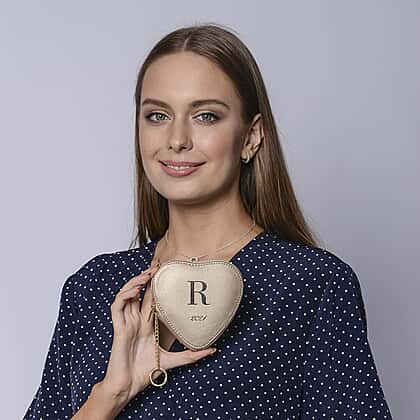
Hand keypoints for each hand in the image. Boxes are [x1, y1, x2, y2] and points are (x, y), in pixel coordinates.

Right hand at [101, 263, 216, 404]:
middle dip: (148, 277)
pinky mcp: (118, 328)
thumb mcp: (173, 360)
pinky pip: (117, 306)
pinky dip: (124, 295)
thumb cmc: (145, 372)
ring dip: (135, 282)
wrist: (128, 387)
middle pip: (140, 292)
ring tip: (147, 273)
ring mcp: (127, 322)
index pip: (152, 299)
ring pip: (127, 294)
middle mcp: (136, 319)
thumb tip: (213, 350)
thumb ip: (191, 355)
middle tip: (159, 264)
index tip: (170, 273)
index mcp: (147, 324)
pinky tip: (134, 289)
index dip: (159, 285)